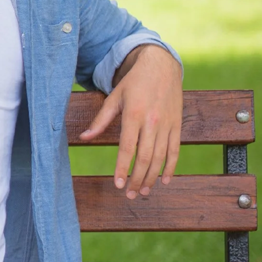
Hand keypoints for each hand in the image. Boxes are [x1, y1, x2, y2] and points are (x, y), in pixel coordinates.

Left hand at [80, 45, 182, 198]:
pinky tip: (164, 180)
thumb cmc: (134, 82)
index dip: (122, 168)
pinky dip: (171, 167)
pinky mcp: (178, 125)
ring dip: (152, 177)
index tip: (118, 185)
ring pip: (161, 157)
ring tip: (143, 191)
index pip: (127, 148)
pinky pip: (175, 150)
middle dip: (137, 179)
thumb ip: (100, 120)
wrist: (161, 66)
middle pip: (145, 157)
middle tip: (130, 195)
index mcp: (133, 115)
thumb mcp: (114, 97)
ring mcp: (167, 124)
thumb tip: (83, 138)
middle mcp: (152, 121)